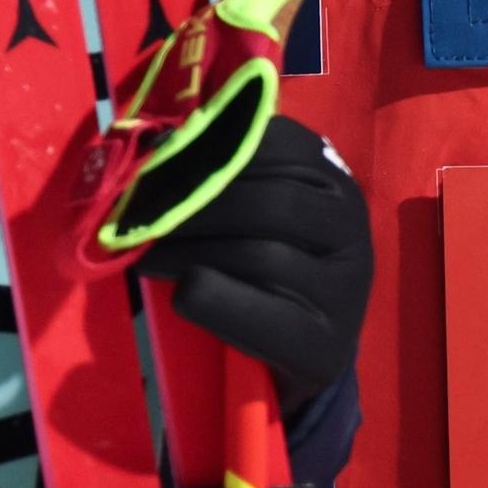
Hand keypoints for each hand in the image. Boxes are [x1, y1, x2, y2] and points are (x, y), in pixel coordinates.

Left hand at [138, 114, 372, 413]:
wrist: (302, 344)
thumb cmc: (260, 263)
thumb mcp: (249, 207)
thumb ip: (218, 171)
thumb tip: (151, 143)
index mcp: (333, 180)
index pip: (272, 147)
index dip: (203, 154)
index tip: (153, 167)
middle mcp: (352, 228)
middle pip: (267, 203)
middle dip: (188, 209)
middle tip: (135, 221)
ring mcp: (347, 288)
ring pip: (261, 255)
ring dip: (186, 252)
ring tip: (145, 256)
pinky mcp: (327, 343)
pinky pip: (255, 312)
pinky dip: (206, 297)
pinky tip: (180, 293)